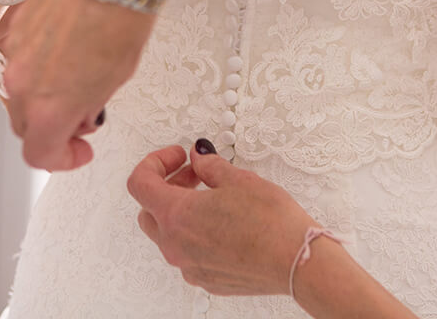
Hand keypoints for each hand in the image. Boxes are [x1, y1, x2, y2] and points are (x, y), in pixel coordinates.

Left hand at [127, 143, 318, 295]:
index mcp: (176, 215)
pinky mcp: (206, 279)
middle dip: (167, 186)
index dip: (155, 162)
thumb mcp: (238, 179)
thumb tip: (199, 158)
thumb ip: (209, 166)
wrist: (296, 262)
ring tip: (212, 197)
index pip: (140, 183)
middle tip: (194, 174)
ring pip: (167, 234)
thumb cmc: (271, 223)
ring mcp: (189, 266)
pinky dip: (195, 234)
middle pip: (148, 210)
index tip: (178, 156)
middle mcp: (175, 245)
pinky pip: (188, 253)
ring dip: (181, 211)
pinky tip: (223, 223)